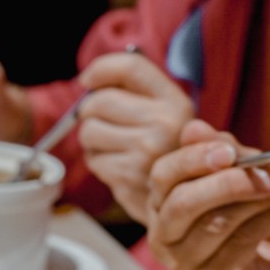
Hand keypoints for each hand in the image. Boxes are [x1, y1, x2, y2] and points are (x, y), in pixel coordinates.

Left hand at [75, 51, 193, 223]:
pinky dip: (98, 164)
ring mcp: (147, 150)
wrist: (183, 202)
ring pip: (89, 132)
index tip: (87, 80)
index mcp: (175, 102)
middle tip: (100, 125)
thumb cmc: (165, 153)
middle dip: (90, 114)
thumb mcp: (166, 117)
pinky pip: (94, 160)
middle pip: (99, 102)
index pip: (131, 67)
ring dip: (92, 142)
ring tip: (113, 149)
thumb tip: (87, 79)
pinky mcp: (130, 175)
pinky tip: (118, 168)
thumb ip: (136, 91)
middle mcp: (165, 122)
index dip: (101, 69)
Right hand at [145, 119, 269, 269]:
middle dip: (223, 182)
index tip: (230, 150)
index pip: (162, 176)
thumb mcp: (239, 175)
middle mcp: (165, 236)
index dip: (192, 159)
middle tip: (264, 167)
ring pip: (215, 222)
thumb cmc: (252, 217)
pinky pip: (241, 242)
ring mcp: (187, 264)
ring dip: (257, 195)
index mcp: (162, 204)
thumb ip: (221, 152)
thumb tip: (194, 128)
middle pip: (181, 203)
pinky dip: (268, 216)